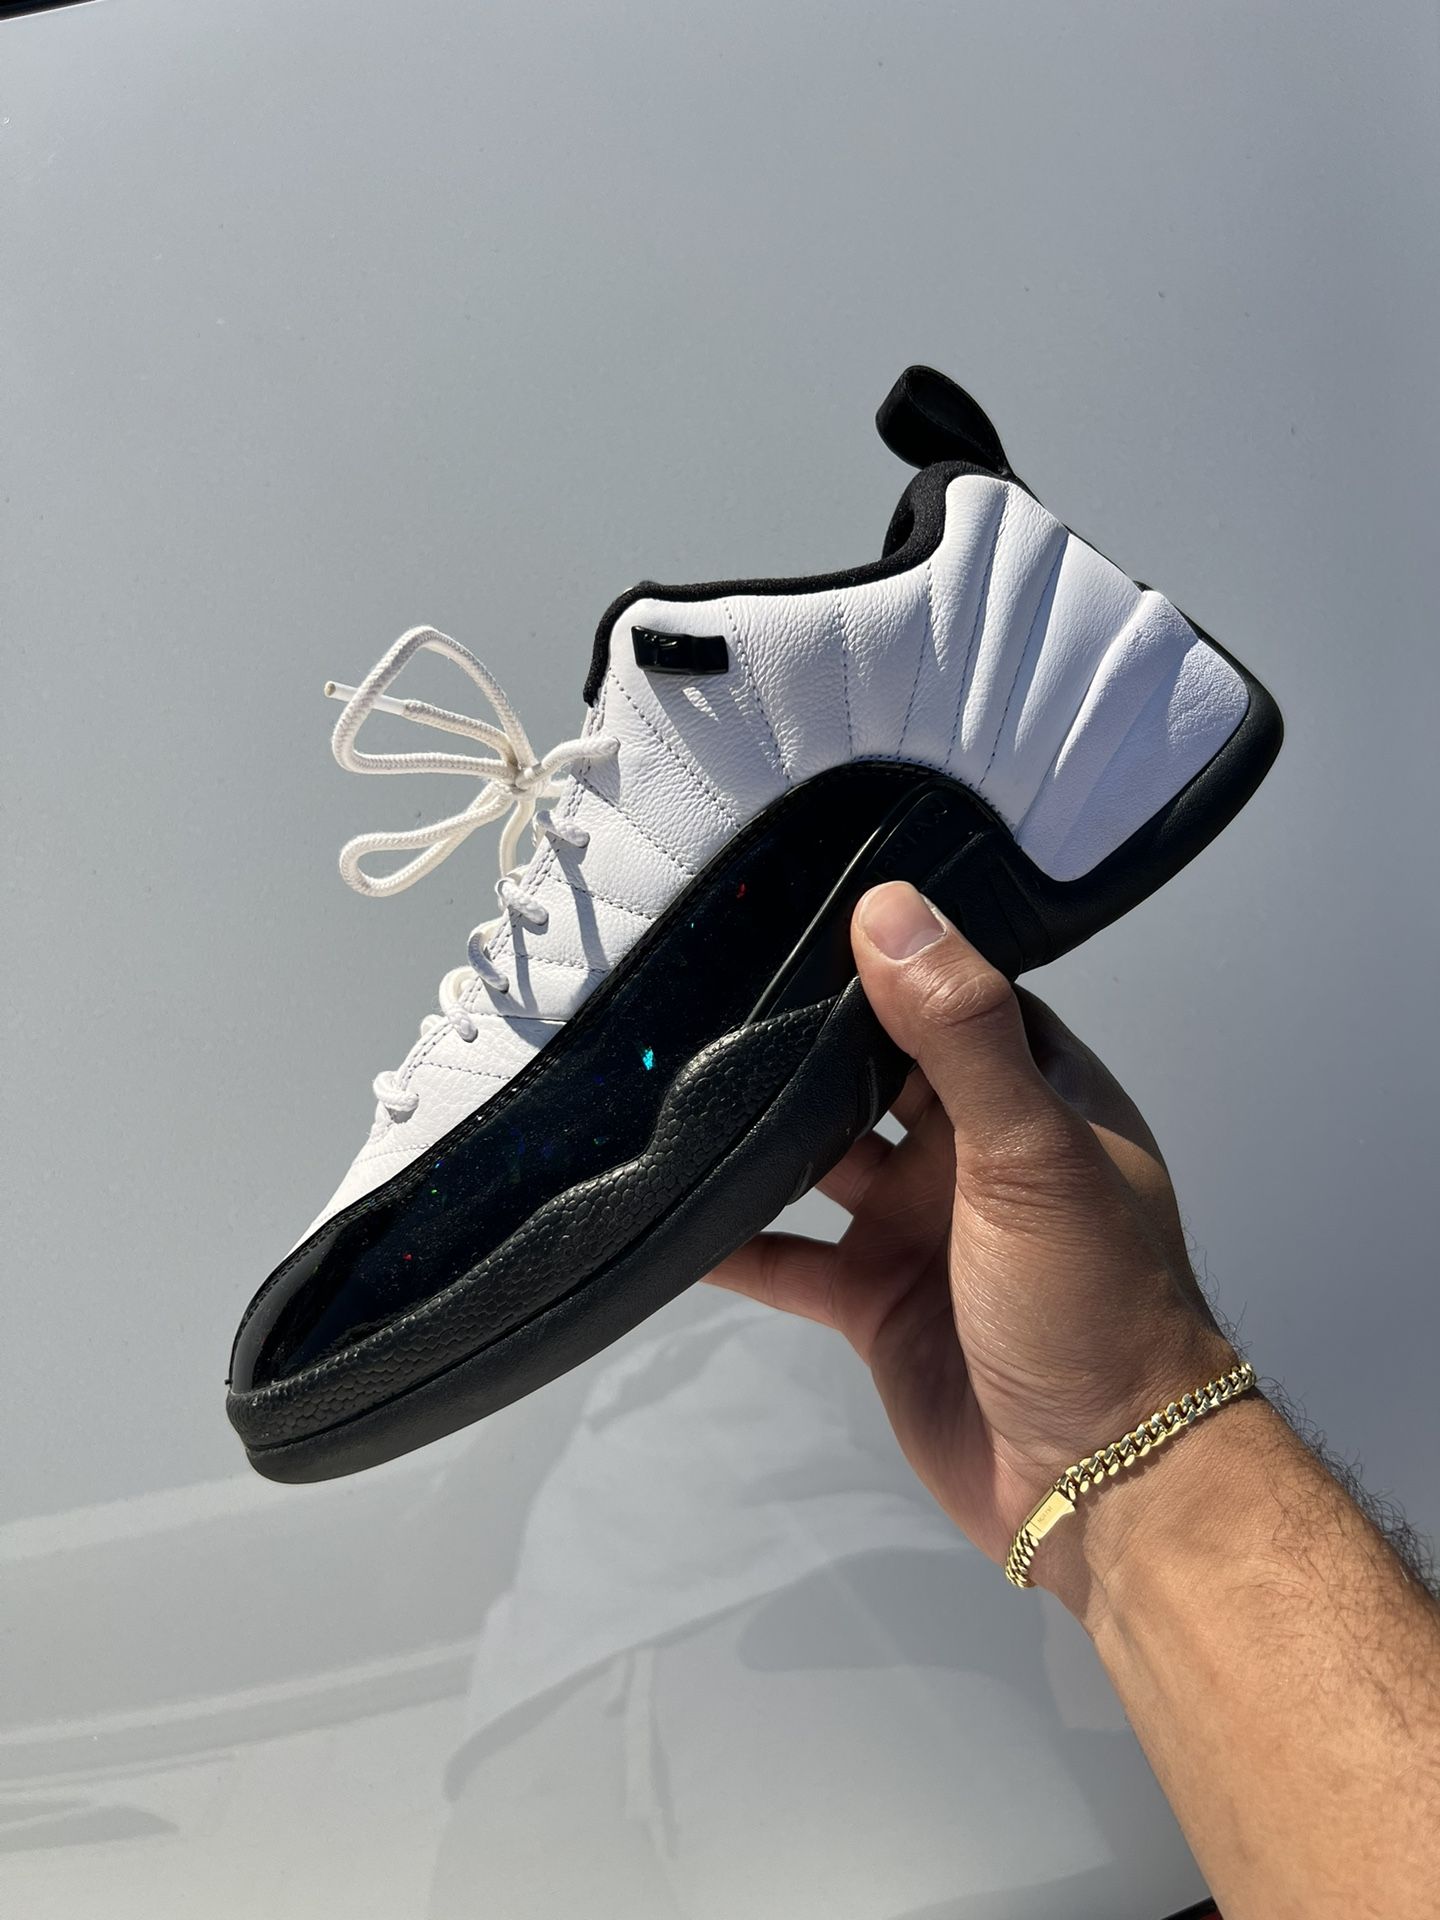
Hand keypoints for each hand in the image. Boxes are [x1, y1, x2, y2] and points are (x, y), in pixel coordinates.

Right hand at [711, 879, 1237, 1589]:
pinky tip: (666, 1209)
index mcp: (1036, 1097)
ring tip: (670, 1076)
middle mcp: (976, 1150)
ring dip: (761, 1130)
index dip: (887, 954)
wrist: (1097, 1486)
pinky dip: (733, 1239)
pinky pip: (789, 1256)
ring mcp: (922, 1226)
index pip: (954, 996)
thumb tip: (888, 907)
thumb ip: (958, 1031)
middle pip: (875, 1071)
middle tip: (700, 981)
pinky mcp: (875, 1301)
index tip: (795, 907)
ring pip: (824, 1157)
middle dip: (804, 1037)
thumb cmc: (1087, 1300)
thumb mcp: (1030, 1148)